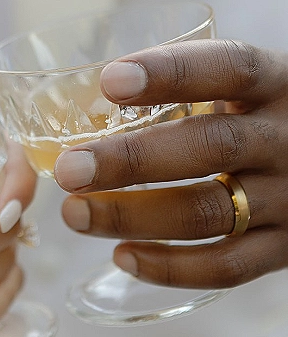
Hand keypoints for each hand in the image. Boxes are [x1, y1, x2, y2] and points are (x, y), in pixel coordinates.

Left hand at [54, 39, 287, 288]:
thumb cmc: (262, 120)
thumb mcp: (245, 91)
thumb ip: (189, 93)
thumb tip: (87, 103)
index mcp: (276, 84)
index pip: (229, 69)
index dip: (170, 73)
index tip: (110, 81)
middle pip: (210, 147)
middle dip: (131, 160)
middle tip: (70, 169)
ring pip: (207, 213)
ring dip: (132, 216)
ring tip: (75, 213)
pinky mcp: (284, 249)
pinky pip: (226, 267)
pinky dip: (169, 267)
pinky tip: (122, 256)